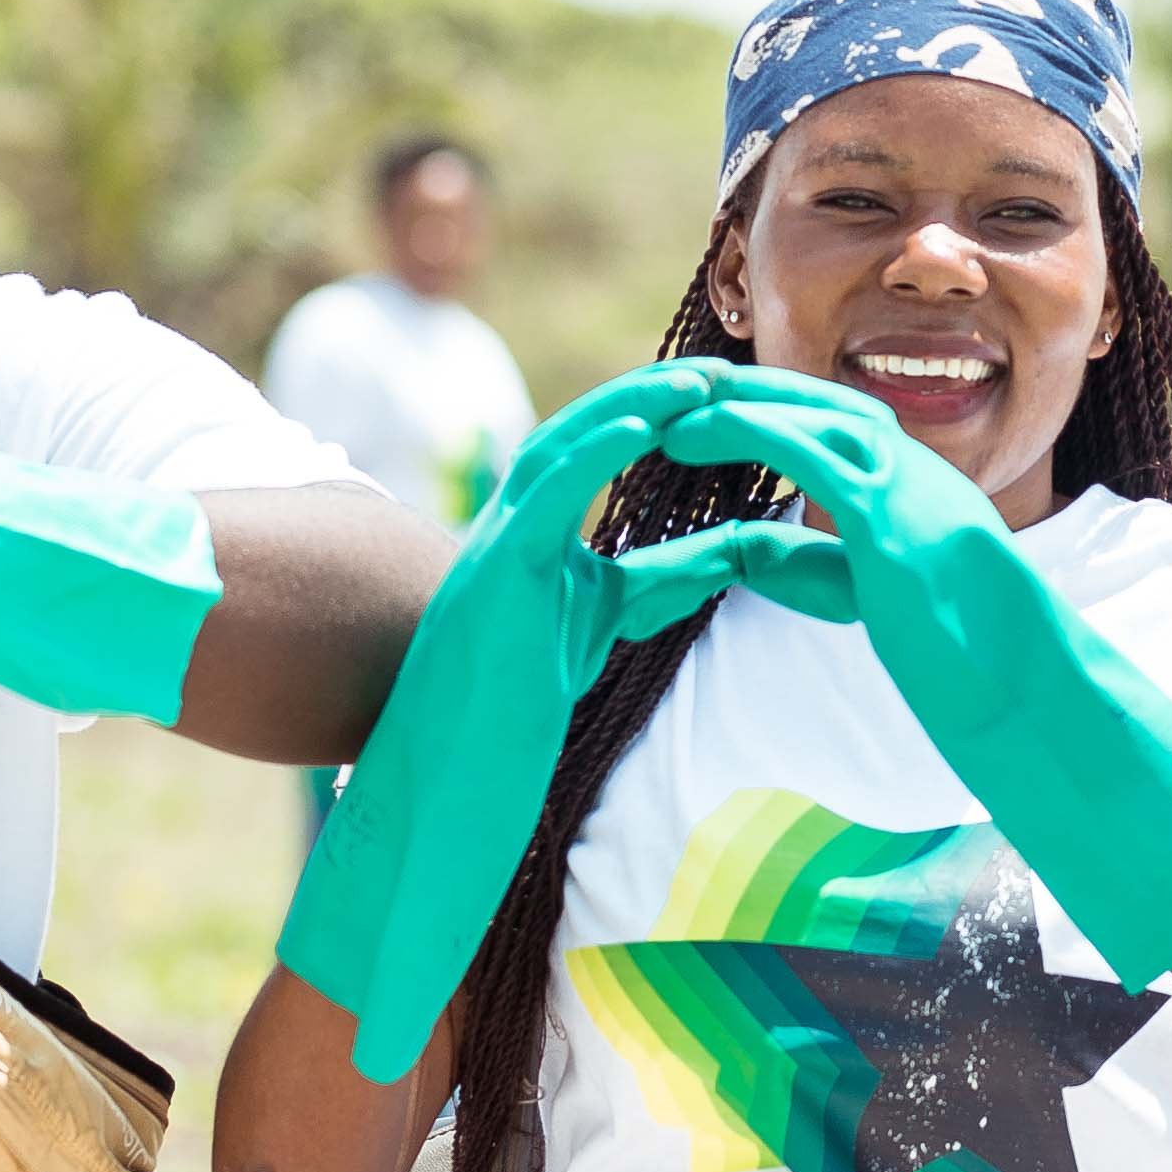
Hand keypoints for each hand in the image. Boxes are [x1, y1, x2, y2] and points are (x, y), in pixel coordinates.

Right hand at [275, 365, 858, 1077]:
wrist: (439, 796)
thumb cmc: (503, 731)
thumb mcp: (598, 633)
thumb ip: (654, 586)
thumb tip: (732, 552)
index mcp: (533, 547)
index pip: (598, 460)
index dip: (656, 423)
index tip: (723, 401)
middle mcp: (508, 535)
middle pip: (582, 437)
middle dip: (651, 399)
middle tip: (726, 375)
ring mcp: (493, 551)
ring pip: (563, 449)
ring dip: (632, 407)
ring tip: (703, 383)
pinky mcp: (492, 577)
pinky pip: (548, 495)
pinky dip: (599, 450)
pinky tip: (652, 421)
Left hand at [637, 365, 1171, 985]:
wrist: (1026, 689)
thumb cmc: (962, 660)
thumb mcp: (872, 597)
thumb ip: (811, 562)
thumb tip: (744, 548)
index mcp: (915, 489)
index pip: (830, 428)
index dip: (764, 415)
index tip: (703, 414)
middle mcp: (914, 470)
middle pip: (813, 404)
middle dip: (739, 393)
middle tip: (669, 390)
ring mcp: (907, 485)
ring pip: (805, 412)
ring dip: (731, 400)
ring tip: (664, 402)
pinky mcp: (889, 514)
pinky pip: (803, 448)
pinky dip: (742, 430)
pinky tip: (688, 434)